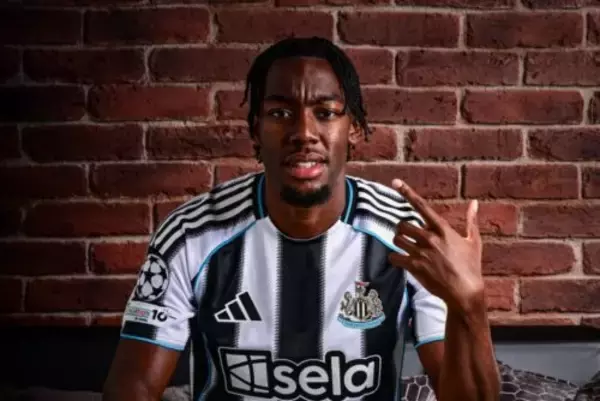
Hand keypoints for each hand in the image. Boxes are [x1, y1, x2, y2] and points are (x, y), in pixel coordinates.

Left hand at [388, 179, 484, 313]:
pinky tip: (401, 261)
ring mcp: (421, 252)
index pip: (421, 206)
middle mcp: (430, 238)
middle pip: (402, 224)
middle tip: (407, 236)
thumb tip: (475, 203)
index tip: (395, 182)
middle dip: (402, 229)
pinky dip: (394, 258)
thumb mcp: (474, 241)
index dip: (407, 192)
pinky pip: (393, 257)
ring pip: (396, 239)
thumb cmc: (471, 266)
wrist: (465, 291)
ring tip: (405, 247)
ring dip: (398, 242)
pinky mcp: (414, 266)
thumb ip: (471, 220)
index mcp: (443, 229)